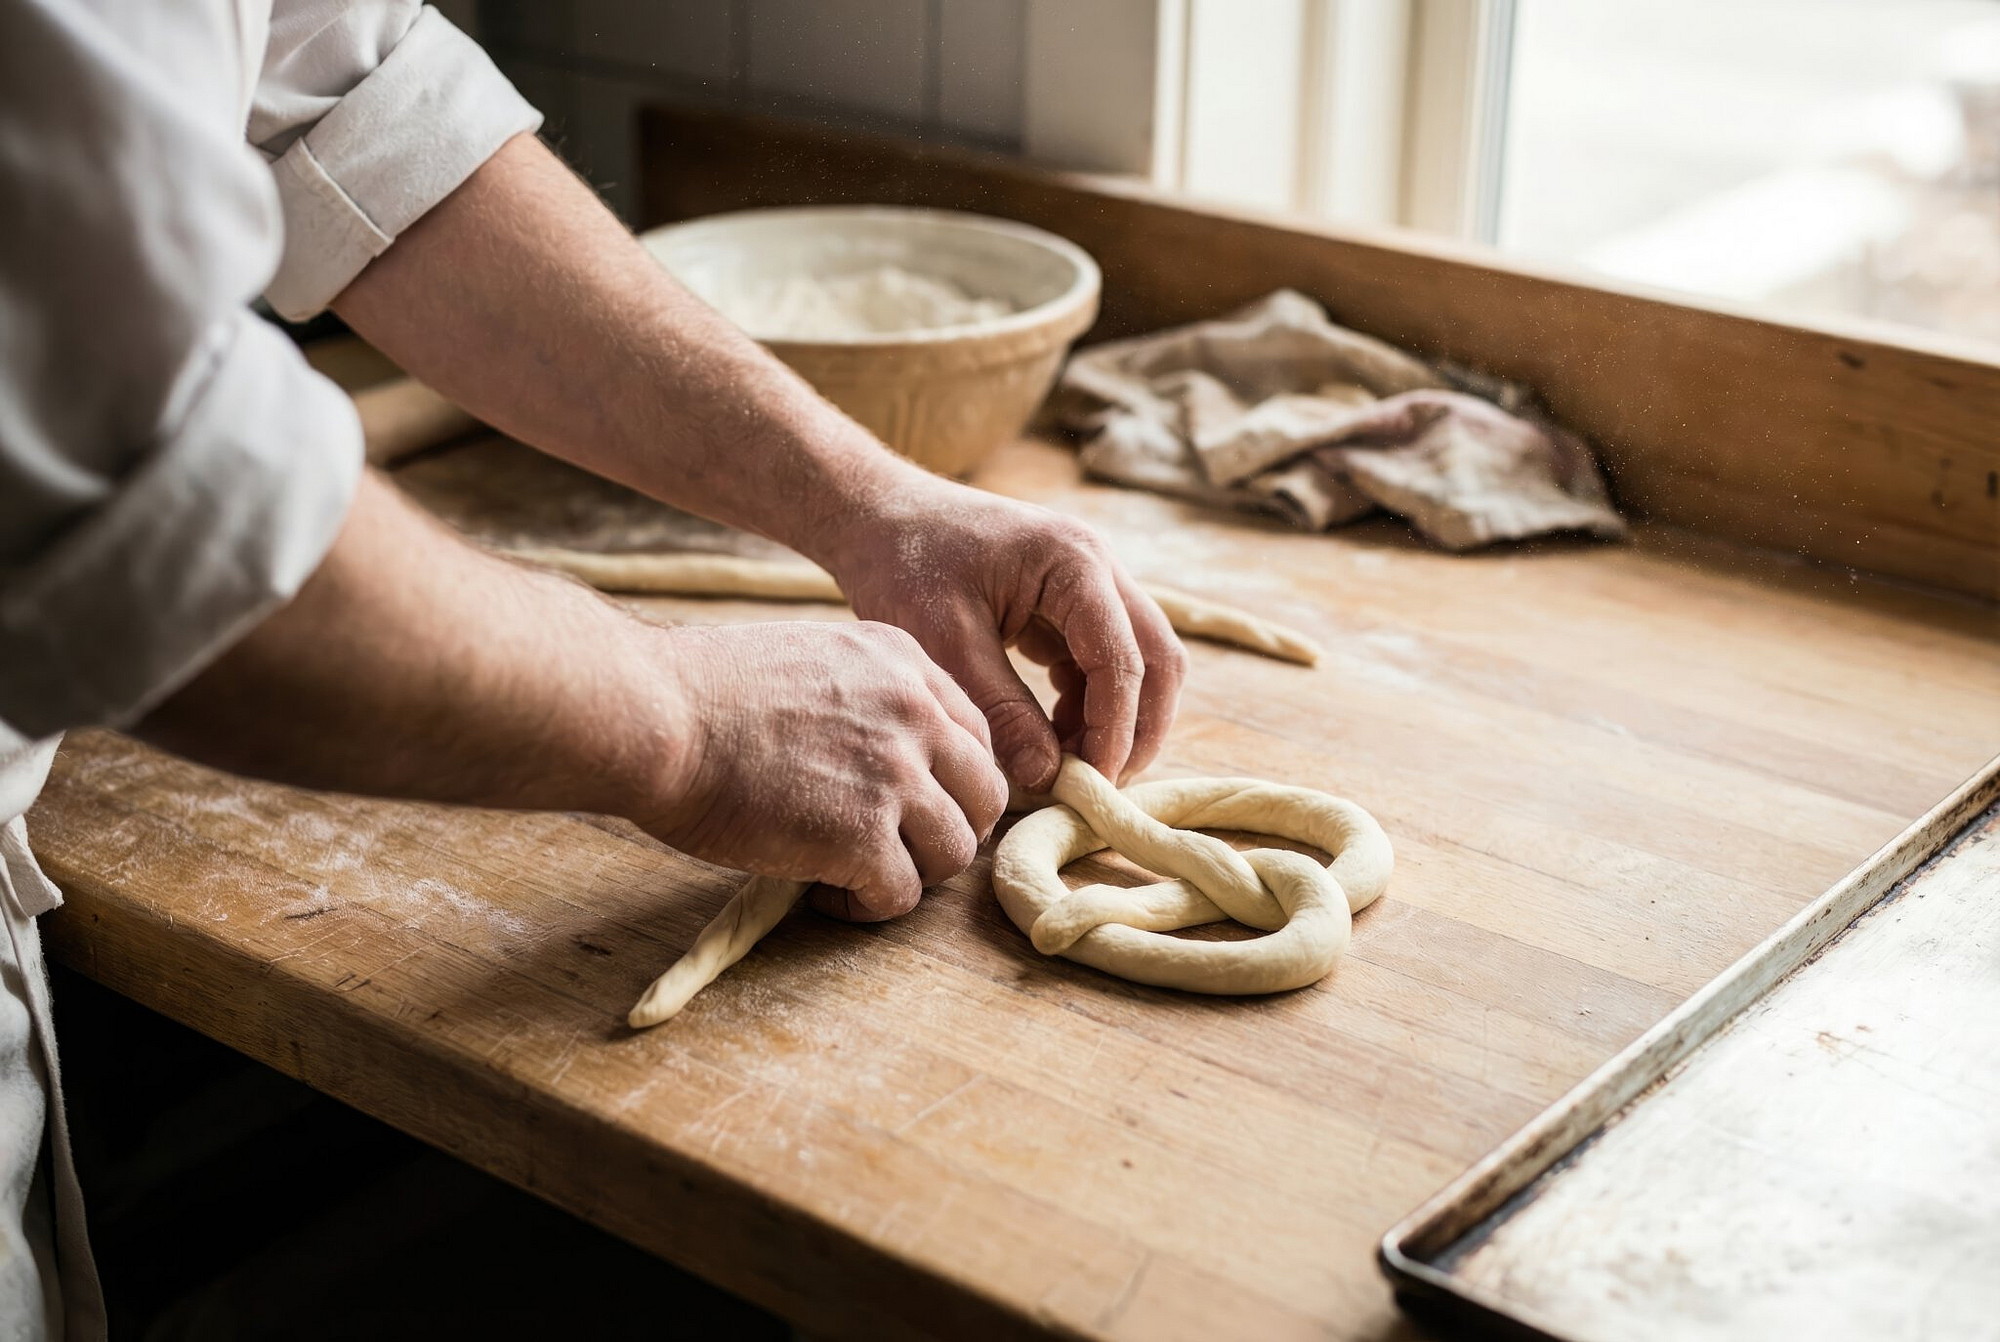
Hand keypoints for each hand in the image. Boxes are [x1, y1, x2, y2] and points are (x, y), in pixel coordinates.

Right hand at [637, 620, 1007, 920]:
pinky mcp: (862, 837)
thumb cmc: (702, 690)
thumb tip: (873, 746)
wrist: (656, 716)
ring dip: (913, 872)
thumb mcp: (809, 656)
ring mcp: (894, 777)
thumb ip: (861, 694)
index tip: (912, 805)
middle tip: (900, 848)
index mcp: (902, 663)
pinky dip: (867, 906)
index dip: (949, 780)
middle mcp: (914, 714)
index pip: (972, 734)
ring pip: (956, 851)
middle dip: (949, 828)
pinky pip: (902, 894)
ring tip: (856, 874)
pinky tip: (823, 892)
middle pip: (984, 794)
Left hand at [819, 477, 1187, 791]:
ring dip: (1116, 717)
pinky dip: (1089, 703)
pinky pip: (1103, 659)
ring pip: (1139, 661)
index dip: (1114, 731)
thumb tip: (1046, 778)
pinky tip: (1050, 735)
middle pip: (1158, 658)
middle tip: (1099, 785)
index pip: (1123, 660)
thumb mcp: (946, 644)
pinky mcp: (1071, 601)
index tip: (1088, 784)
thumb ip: (1001, 711)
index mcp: (1074, 563)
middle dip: (1138, 728)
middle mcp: (1098, 565)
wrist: (879, 516)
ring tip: (1067, 764)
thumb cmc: (905, 565)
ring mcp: (1090, 581)